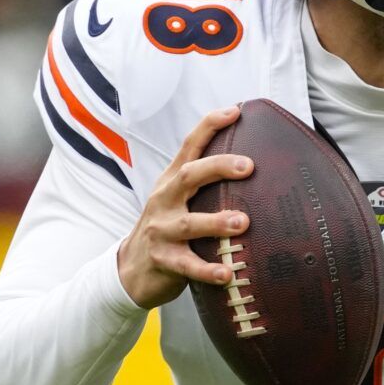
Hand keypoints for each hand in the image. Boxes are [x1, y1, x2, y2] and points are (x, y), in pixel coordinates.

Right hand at [116, 107, 252, 307]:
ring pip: (190, 223)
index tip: (235, 111)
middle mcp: (164, 200)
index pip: (189, 146)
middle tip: (248, 166)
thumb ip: (204, 184)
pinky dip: (208, 269)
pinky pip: (188, 265)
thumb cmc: (167, 228)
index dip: (209, 126)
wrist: (130, 269)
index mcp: (171, 182)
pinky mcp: (163, 260)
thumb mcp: (177, 200)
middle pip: (189, 176)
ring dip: (216, 222)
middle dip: (218, 168)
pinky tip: (228, 273)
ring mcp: (161, 230)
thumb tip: (252, 164)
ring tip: (243, 222)